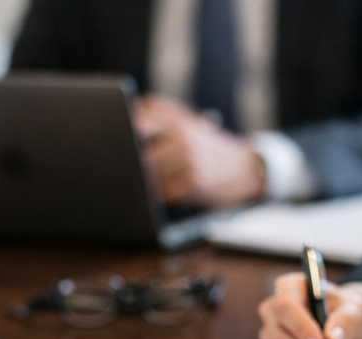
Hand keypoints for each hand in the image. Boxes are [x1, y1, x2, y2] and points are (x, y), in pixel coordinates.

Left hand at [133, 95, 265, 208]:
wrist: (246, 168)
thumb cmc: (207, 147)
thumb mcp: (186, 124)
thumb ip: (155, 120)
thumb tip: (121, 131)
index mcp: (175, 117)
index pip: (136, 121)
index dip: (123, 136)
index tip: (115, 146)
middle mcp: (182, 134)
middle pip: (139, 154)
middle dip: (131, 167)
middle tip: (125, 174)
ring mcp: (189, 158)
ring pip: (150, 177)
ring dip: (145, 186)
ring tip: (150, 187)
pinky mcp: (196, 182)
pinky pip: (165, 194)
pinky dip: (161, 198)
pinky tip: (166, 195)